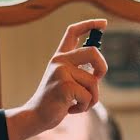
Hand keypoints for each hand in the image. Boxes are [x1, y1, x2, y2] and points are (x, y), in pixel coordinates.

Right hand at [6, 19, 108, 139]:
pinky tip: (70, 109)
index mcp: (59, 56)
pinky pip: (88, 96)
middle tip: (98, 79)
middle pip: (93, 52)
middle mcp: (59, 60)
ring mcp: (61, 72)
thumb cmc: (55, 101)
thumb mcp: (65, 81)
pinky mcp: (64, 86)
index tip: (103, 23)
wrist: (36, 115)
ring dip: (91, 98)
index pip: (73, 32)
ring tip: (77, 104)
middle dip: (103, 67)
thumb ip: (78, 71)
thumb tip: (100, 69)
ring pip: (93, 81)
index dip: (89, 25)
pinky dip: (84, 107)